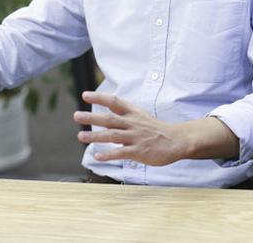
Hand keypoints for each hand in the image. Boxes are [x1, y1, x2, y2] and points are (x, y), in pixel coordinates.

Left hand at [73, 91, 187, 165]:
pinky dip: (109, 155)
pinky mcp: (140, 151)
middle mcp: (132, 124)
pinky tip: (97, 157)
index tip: (85, 95)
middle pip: (109, 119)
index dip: (99, 98)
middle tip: (76, 116)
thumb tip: (106, 108)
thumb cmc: (155, 128)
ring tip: (80, 137)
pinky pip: (122, 153)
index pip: (114, 102)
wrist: (176, 140)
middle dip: (91, 118)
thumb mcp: (140, 115)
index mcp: (133, 113)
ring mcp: (136, 138)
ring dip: (95, 137)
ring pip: (113, 136)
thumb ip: (123, 112)